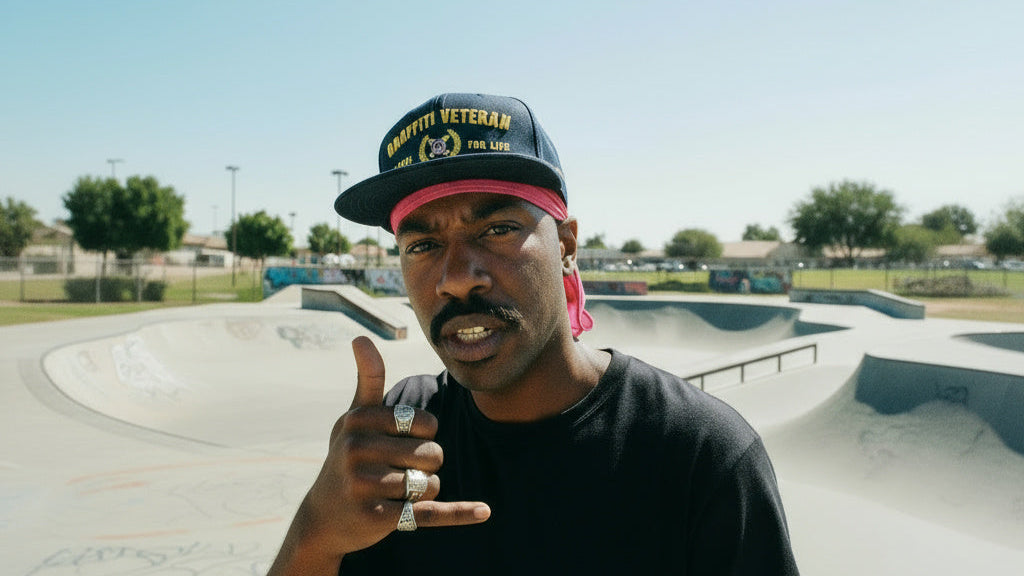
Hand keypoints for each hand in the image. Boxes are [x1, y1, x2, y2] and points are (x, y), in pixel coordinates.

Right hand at [269, 336, 489, 574]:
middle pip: (431, 455)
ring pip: (430, 484)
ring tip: (399, 492)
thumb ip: (367, 379)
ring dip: (426, 490)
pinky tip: (484, 511)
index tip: (404, 440)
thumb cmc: (348, 456)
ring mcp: (363, 485)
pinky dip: (458, 512)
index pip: (426, 423)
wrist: (323, 516)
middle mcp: (356, 450)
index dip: (426, 434)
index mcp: (358, 420)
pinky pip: (427, 513)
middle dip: (428, 465)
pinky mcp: (375, 518)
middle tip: (401, 471)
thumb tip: (360, 337)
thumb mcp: (354, 417)